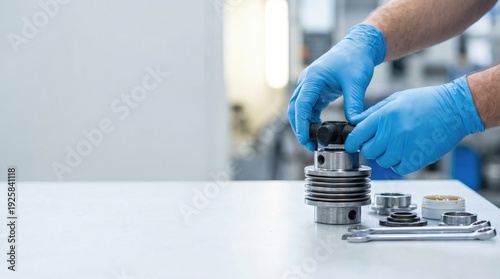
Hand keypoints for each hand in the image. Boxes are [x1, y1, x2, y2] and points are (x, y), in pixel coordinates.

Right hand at [287, 24, 385, 150]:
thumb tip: (354, 124)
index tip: (305, 139)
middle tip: (309, 145)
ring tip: (314, 141)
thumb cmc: (355, 59)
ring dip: (303, 125)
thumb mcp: (356, 83)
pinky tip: (319, 130)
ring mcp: (309, 86)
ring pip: (299, 110)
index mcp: (313, 78)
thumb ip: (354, 104)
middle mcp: (307, 82)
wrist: (358, 47)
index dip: (301, 124)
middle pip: (294, 109)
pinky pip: (308, 108)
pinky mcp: (315, 91)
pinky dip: (310, 120)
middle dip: (299, 128)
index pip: (301, 105)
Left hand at [345, 76, 484, 174]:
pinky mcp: (417, 158)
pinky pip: (399, 169)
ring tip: (398, 145)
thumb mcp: (395, 99)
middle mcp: (392, 132)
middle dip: (371, 149)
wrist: (455, 109)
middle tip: (380, 143)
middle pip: (368, 152)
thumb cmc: (426, 102)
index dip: (351, 142)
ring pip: (382, 162)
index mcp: (384, 116)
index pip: (357, 135)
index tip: (352, 145)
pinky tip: (406, 153)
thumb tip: (355, 123)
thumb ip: (373, 113)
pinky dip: (400, 164)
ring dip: (386, 157)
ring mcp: (404, 146)